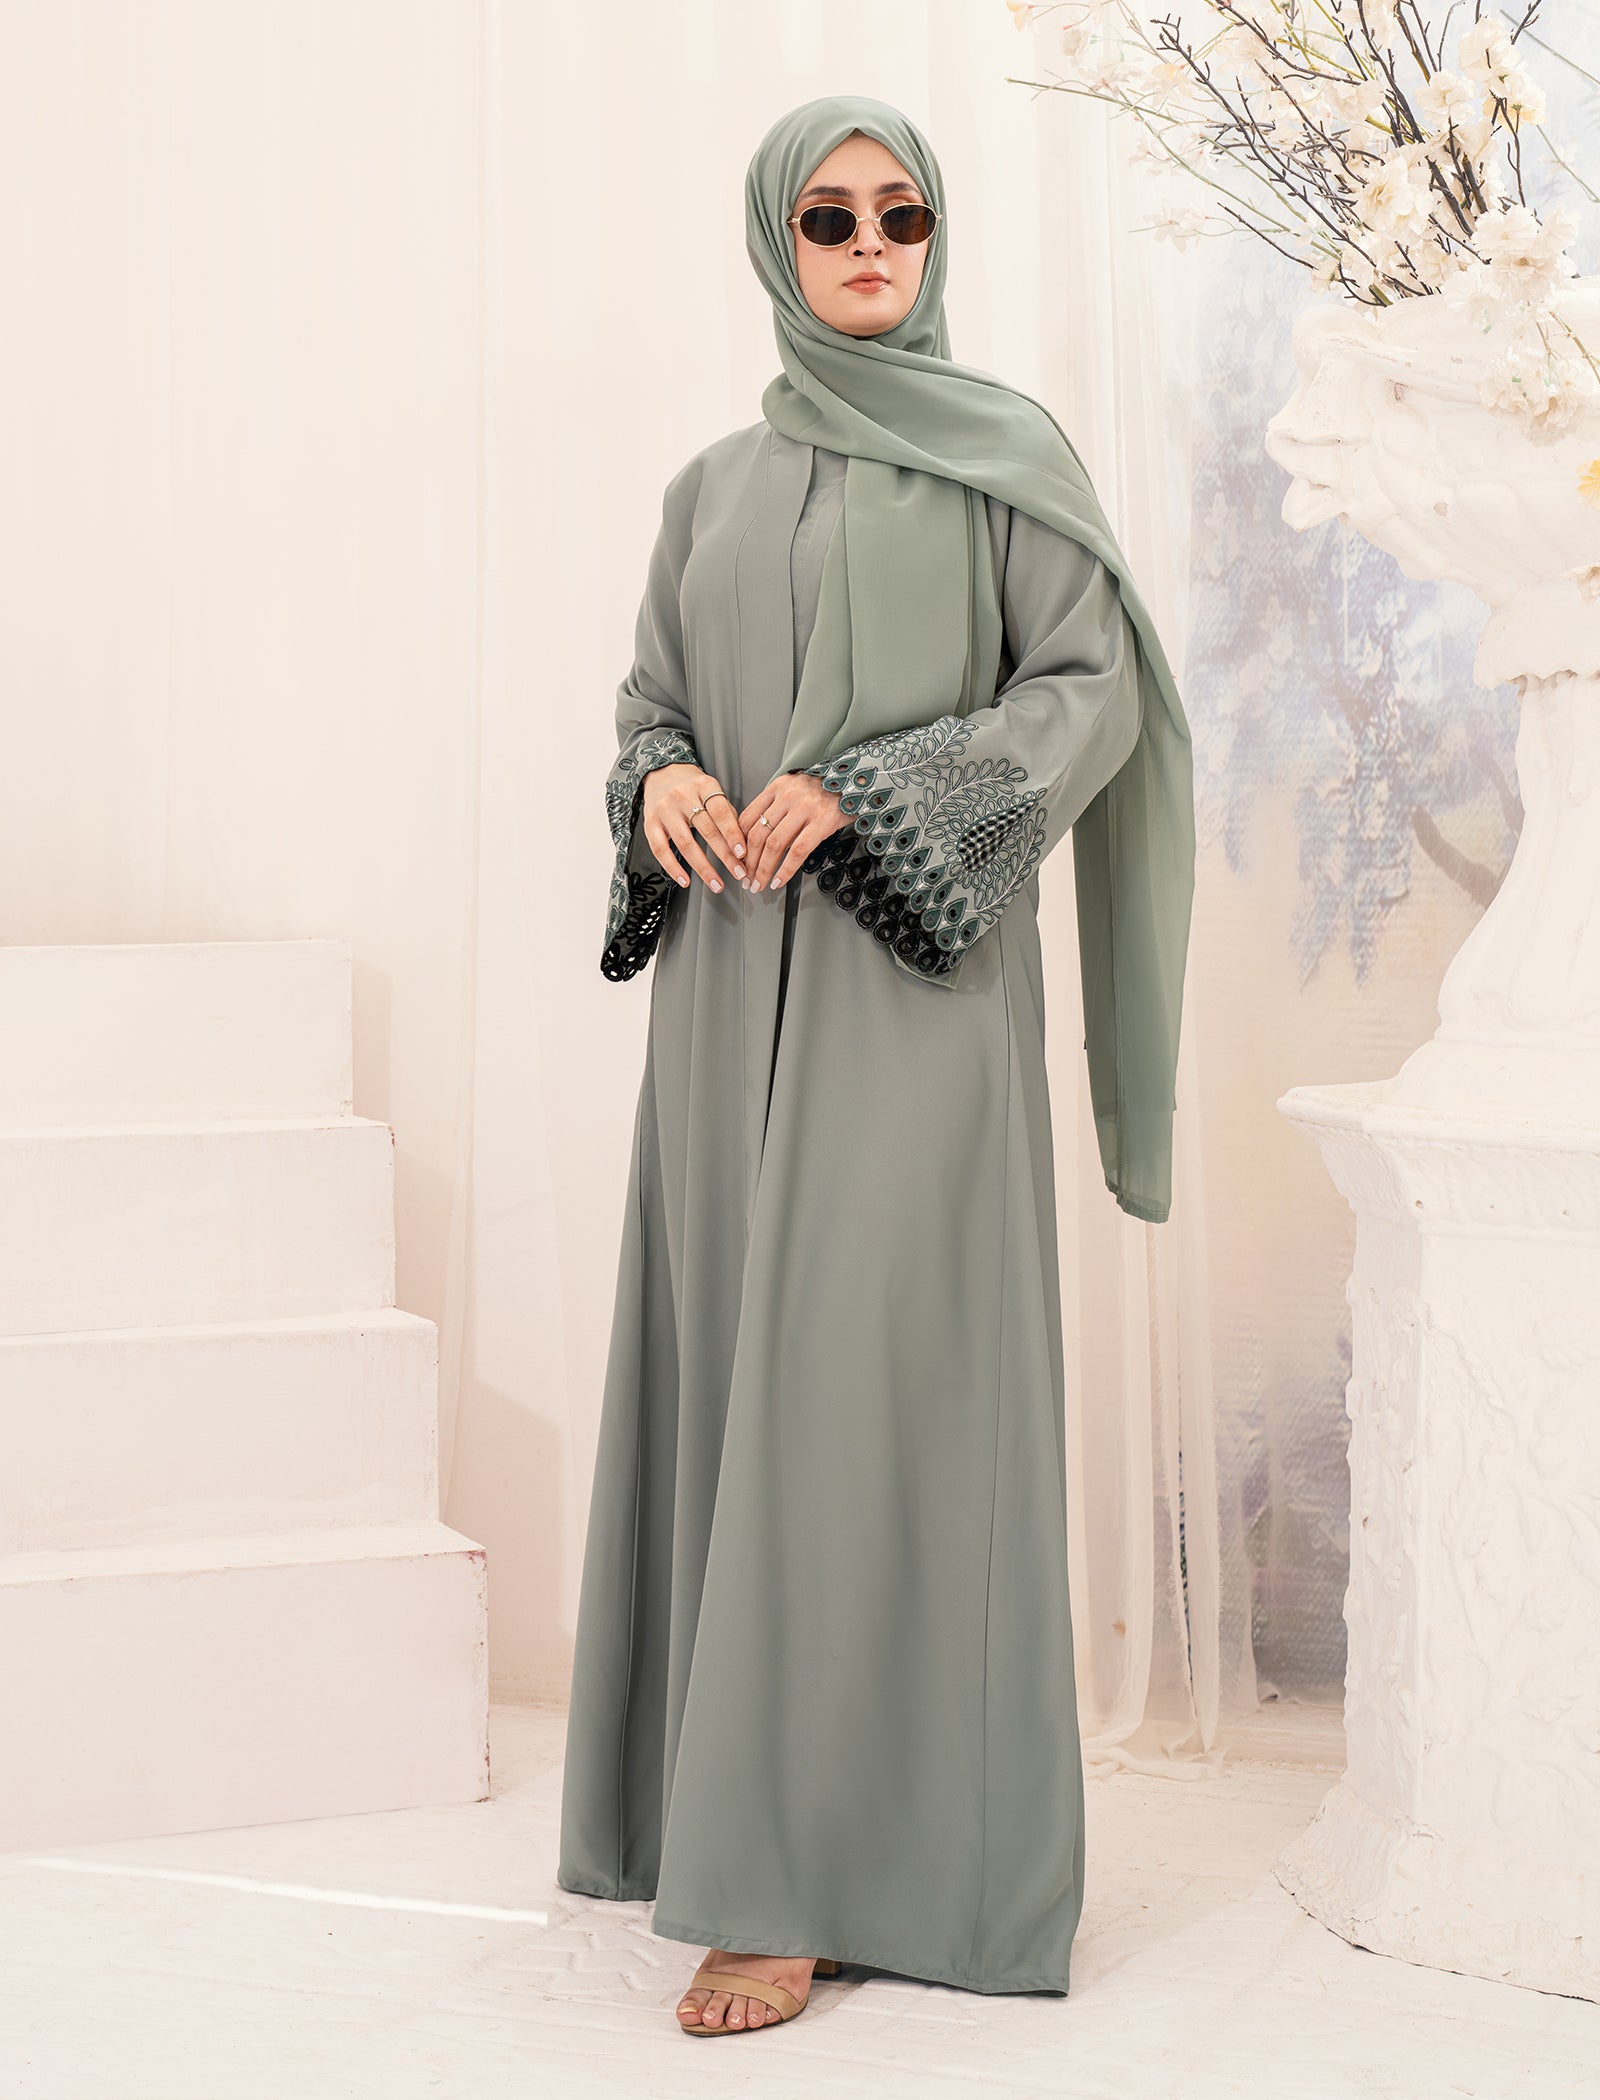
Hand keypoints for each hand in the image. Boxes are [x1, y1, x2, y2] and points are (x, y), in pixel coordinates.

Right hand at [642, 764, 746, 892]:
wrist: (662, 773)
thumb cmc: (693, 787)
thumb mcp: (712, 790)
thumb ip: (727, 813)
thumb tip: (743, 843)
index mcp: (703, 785)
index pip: (721, 812)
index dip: (732, 834)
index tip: (743, 853)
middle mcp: (682, 796)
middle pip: (706, 829)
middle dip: (725, 855)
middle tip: (738, 873)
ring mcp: (664, 810)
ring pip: (685, 843)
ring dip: (703, 867)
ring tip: (717, 884)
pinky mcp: (650, 823)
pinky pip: (660, 849)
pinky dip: (673, 868)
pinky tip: (685, 881)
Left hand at [738, 771, 852, 891]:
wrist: (859, 781)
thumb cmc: (828, 789)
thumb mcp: (798, 789)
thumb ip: (778, 807)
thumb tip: (759, 837)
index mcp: (779, 787)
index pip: (748, 817)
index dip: (739, 843)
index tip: (738, 859)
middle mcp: (789, 795)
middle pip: (758, 834)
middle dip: (748, 862)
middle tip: (746, 878)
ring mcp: (805, 808)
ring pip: (774, 844)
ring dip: (763, 869)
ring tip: (760, 884)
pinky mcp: (822, 822)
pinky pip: (798, 851)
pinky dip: (785, 870)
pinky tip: (779, 881)